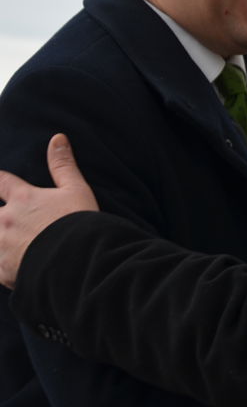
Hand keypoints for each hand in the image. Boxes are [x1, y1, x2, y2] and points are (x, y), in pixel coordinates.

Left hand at [0, 134, 97, 287]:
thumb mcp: (77, 190)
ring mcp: (1, 245)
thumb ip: (63, 165)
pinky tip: (5, 263)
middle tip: (6, 217)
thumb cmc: (80, 223)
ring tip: (5, 238)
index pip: (1, 181)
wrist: (79, 261)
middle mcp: (6, 219)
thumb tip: (57, 138)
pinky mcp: (2, 269)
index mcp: (23, 198)